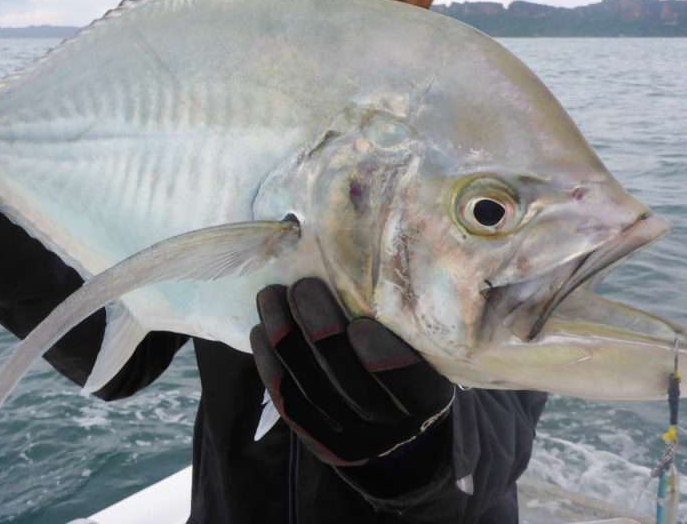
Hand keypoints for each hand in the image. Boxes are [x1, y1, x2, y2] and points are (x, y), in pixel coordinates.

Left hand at [251, 278, 454, 466]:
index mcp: (427, 397)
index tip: (360, 323)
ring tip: (270, 296)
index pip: (409, 383)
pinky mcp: (318, 440)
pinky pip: (289, 403)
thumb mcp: (420, 344)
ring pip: (312, 391)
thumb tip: (364, 245)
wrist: (397, 429)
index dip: (384, 359)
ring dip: (285, 339)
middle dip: (320, 332)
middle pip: (350, 384)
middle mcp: (390, 425)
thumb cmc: (409, 361)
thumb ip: (401, 315)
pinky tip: (260, 331)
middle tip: (302, 286)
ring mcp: (351, 437)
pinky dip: (270, 365)